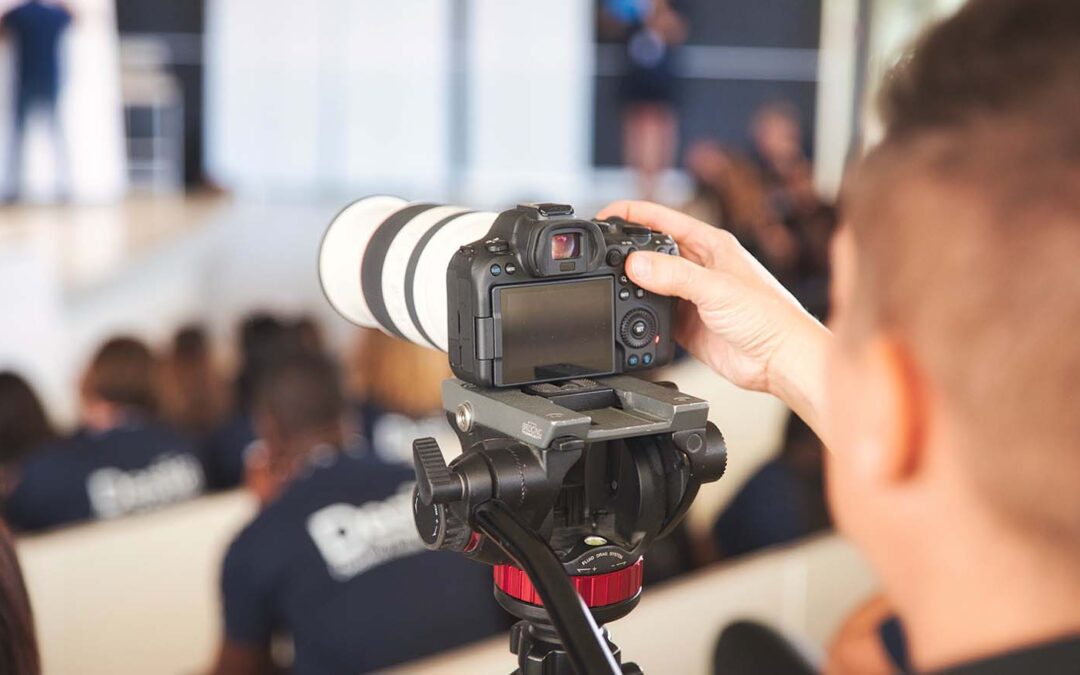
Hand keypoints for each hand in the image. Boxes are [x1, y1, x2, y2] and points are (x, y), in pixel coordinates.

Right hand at [597, 201, 829, 434]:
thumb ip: (674, 275)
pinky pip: (653, 315)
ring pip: (648, 284)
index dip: (630, 214)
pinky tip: (630, 318)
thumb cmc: (769, 316)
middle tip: (599, 257)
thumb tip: (635, 264)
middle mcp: (698, 267)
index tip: (604, 216)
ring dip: (630, 286)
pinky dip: (638, 316)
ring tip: (610, 288)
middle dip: (624, 252)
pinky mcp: (686, 323)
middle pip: (650, 251)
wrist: (779, 361)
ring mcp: (690, 296)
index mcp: (710, 245)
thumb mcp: (716, 288)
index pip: (660, 219)